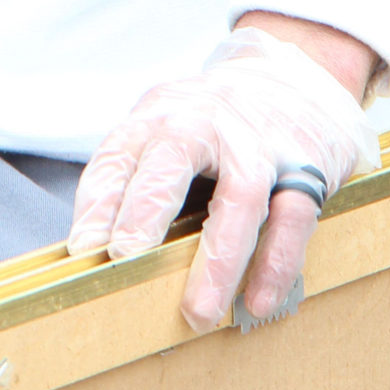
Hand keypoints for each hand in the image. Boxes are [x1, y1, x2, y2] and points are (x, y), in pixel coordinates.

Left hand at [67, 28, 379, 334]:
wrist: (296, 78)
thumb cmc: (216, 123)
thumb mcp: (167, 129)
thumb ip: (139, 179)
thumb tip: (99, 259)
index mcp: (160, 115)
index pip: (120, 154)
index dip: (99, 202)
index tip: (84, 250)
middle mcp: (205, 120)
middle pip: (172, 158)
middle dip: (146, 210)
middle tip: (125, 261)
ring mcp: (258, 142)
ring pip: (240, 195)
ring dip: (218, 258)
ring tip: (197, 312)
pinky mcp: (305, 166)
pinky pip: (293, 216)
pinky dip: (276, 262)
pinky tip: (258, 301)